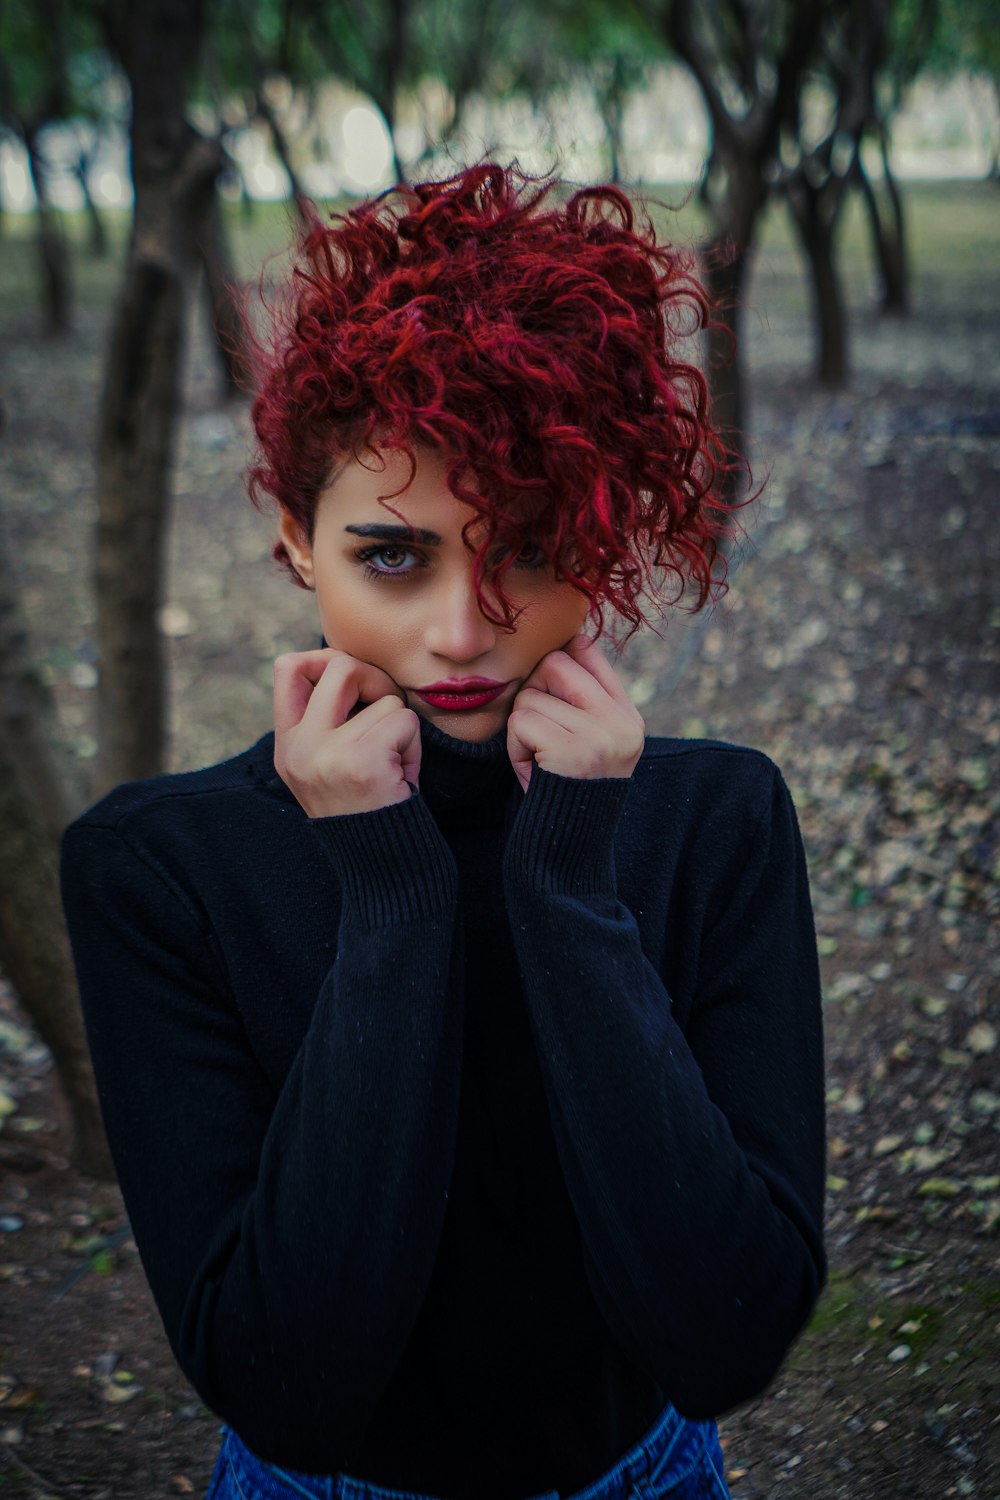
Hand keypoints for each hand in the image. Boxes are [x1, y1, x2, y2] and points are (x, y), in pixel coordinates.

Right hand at [273, 648, 421, 816]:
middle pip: (340, 667)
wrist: (381, 865)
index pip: (287, 669)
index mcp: (288, 745)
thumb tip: (345, 663)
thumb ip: (326, 720)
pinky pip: (403, 722)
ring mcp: (327, 754)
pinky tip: (401, 775)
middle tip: (387, 705)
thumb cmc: (366, 806)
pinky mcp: (362, 762)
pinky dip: (413, 746)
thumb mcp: (327, 764)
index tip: (351, 677)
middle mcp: (300, 748)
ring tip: (393, 763)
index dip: (323, 657)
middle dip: (375, 678)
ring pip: (385, 700)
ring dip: (400, 727)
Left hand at [507, 634, 644, 793]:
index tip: (548, 682)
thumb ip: (584, 699)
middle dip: (534, 691)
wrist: (570, 847)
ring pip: (531, 696)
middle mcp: (620, 722)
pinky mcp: (572, 750)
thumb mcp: (590, 742)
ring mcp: (600, 736)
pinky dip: (515, 746)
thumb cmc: (567, 789)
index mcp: (627, 717)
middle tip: (537, 729)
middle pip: (556, 663)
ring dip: (522, 728)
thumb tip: (568, 640)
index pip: (589, 652)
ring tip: (539, 758)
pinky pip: (521, 722)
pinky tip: (533, 769)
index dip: (560, 656)